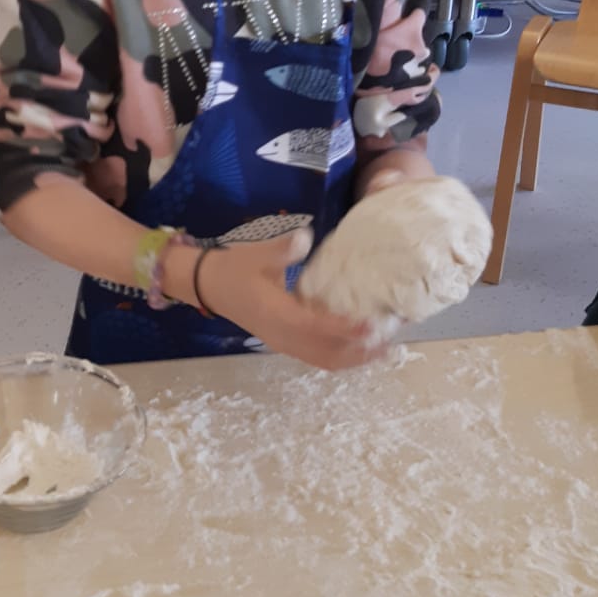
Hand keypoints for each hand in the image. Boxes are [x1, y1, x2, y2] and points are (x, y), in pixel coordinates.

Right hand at [196, 231, 385, 369]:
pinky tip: (357, 345)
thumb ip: (283, 247)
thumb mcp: (257, 254)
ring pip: (322, 359)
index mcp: (276, 314)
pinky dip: (339, 355)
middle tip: (389, 341)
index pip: (316, 327)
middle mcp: (282, 335)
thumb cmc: (234, 268)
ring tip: (380, 349)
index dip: (345, 329)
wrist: (208, 285)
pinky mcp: (284, 342)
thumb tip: (306, 236)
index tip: (371, 326)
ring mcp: (282, 342)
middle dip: (358, 352)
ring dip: (352, 358)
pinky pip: (316, 356)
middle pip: (325, 354)